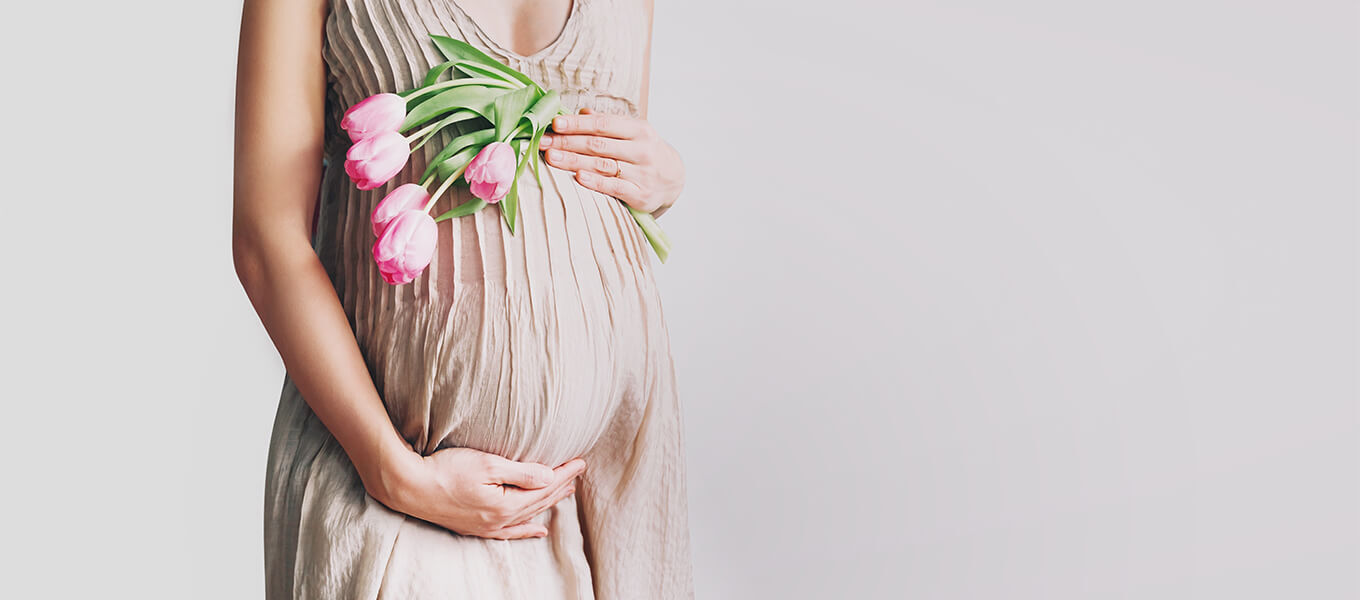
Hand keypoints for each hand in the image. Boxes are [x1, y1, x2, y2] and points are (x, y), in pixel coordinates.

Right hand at [376, 446, 585, 539]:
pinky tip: (537, 530)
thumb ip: (522, 472)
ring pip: (528, 516)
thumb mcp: (488, 464)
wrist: (409, 486)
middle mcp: (499, 521)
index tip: (581, 461)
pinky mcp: (475, 527)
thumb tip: (550, 477)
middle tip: (578, 472)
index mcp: (506, 505)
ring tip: (566, 493)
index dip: (564, 474)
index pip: (545, 488)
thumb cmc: (446, 470)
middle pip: (539, 502)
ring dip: (548, 504)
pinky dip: (526, 530)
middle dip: (561, 486)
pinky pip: (510, 532)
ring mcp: (487, 527)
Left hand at [539, 107, 684, 215]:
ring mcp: (642, 173)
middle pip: (598, 144)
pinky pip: (614, 187)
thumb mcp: (633, 133)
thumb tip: (582, 112)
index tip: (555, 124)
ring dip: (574, 161)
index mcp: (639, 130)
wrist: (674, 179)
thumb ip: (607, 123)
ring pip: (602, 165)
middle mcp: (642, 150)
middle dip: (567, 143)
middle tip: (543, 142)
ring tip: (551, 158)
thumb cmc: (644, 152)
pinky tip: (578, 178)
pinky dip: (595, 182)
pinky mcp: (641, 194)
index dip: (578, 124)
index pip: (603, 124)